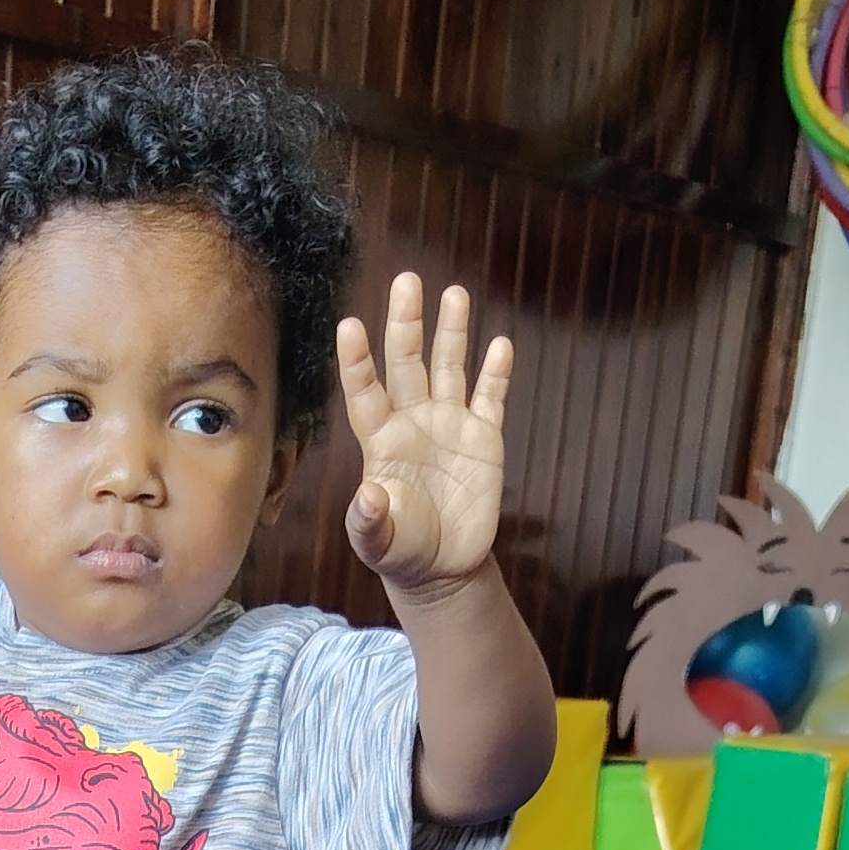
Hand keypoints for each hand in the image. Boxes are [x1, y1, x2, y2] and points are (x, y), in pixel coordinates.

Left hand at [336, 276, 511, 595]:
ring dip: (451, 332)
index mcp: (382, 441)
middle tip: (406, 281)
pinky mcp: (484, 438)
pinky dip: (496, 372)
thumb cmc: (401, 552)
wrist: (443, 568)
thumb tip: (367, 497)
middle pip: (407, 363)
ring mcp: (450, 425)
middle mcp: (414, 422)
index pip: (365, 392)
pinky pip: (490, 398)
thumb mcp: (378, 543)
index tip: (349, 325)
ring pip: (448, 367)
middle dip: (407, 323)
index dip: (357, 361)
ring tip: (453, 293)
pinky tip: (499, 344)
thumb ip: (368, 522)